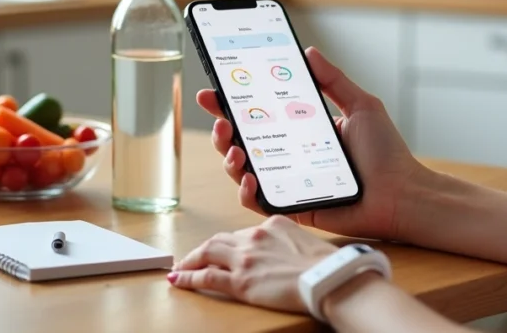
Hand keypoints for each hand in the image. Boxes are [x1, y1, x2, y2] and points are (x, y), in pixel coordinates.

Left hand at [168, 216, 335, 312]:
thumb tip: (288, 254)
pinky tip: (178, 279)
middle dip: (205, 249)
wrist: (327, 278)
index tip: (225, 248)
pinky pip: (205, 277)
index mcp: (272, 225)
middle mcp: (255, 237)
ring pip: (207, 253)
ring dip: (191, 259)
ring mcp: (245, 258)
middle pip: (220, 239)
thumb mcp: (307, 243)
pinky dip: (188, 277)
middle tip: (195, 256)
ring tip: (181, 266)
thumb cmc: (327, 266)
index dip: (230, 242)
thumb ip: (290, 243)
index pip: (243, 233)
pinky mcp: (240, 281)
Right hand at [197, 47, 431, 241]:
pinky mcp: (292, 206)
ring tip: (236, 150)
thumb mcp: (360, 106)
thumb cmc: (387, 154)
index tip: (212, 92)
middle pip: (241, 142)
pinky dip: (246, 191)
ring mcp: (287, 181)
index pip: (257, 114)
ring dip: (229, 159)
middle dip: (222, 131)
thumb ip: (333, 80)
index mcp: (299, 130)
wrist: (403, 194)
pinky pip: (258, 201)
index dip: (229, 104)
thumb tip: (308, 51)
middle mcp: (288, 155)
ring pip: (242, 171)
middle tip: (222, 123)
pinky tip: (250, 178)